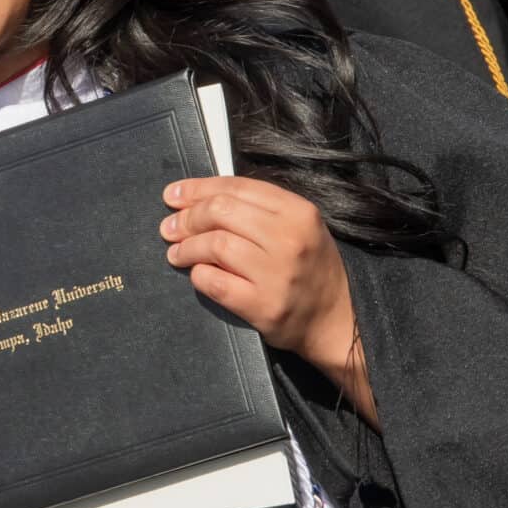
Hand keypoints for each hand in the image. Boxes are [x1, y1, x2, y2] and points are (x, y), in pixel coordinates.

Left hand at [161, 175, 377, 424]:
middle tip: (170, 228)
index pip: (237, 187)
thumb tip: (198, 197)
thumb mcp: (298, 227)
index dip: (198, 189)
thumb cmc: (311, 269)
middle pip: (221, 212)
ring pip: (215, 245)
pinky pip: (215, 283)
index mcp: (298, 211)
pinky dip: (198, 275)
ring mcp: (277, 273)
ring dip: (186, 247)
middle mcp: (289, 238)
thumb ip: (257, 209)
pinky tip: (196, 274)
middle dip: (187, 218)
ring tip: (176, 253)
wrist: (338, 320)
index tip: (174, 194)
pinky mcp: (263, 305)